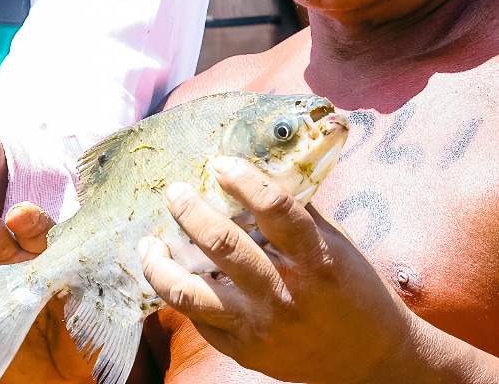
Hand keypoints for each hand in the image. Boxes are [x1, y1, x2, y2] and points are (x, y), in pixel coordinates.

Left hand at [140, 156, 418, 383]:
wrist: (373, 362)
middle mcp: (285, 294)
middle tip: (175, 192)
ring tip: (150, 244)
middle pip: (222, 245)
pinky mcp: (243, 351)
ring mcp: (259, 326)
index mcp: (316, 260)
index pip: (277, 209)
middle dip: (189, 211)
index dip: (244, 180)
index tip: (221, 163)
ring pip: (189, 293)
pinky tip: (172, 274)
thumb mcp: (336, 246)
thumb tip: (256, 166)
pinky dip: (179, 292)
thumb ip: (298, 212)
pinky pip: (196, 319)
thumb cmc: (352, 291)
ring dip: (159, 264)